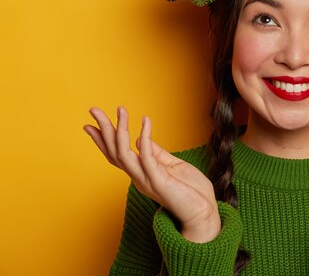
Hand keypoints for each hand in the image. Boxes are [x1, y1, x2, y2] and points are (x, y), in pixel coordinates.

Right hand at [84, 106, 220, 241]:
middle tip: (93, 110)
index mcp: (141, 173)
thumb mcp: (171, 166)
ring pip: (124, 153)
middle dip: (103, 130)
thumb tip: (141, 138)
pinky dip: (146, 137)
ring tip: (120, 110)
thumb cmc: (190, 191)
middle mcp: (139, 177)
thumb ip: (156, 153)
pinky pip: (147, 156)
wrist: (203, 213)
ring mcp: (146, 180)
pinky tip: (146, 121)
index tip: (90, 124)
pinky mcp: (158, 181)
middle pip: (114, 151)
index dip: (102, 139)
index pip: (116, 154)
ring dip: (120, 130)